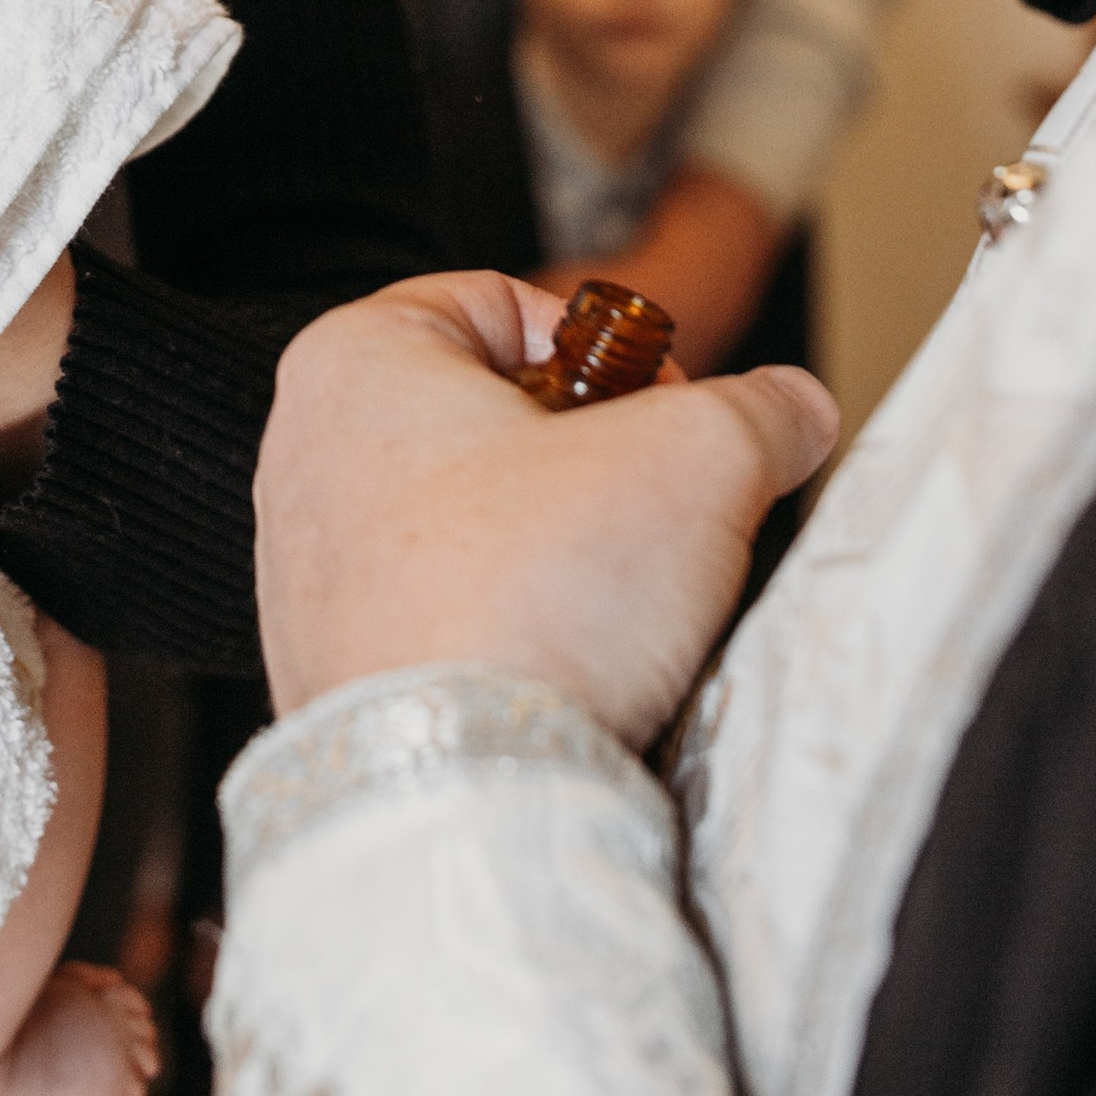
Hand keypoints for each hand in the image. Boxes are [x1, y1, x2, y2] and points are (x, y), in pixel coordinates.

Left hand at [255, 272, 838, 749]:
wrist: (460, 793)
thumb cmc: (536, 598)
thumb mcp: (701, 456)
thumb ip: (760, 411)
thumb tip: (793, 411)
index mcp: (354, 360)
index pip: (502, 302)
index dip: (610, 347)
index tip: (665, 408)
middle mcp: (304, 453)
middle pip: (483, 414)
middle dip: (588, 455)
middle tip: (657, 504)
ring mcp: (303, 568)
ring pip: (463, 517)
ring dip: (554, 544)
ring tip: (617, 599)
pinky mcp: (324, 666)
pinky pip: (438, 611)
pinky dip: (507, 623)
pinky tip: (564, 665)